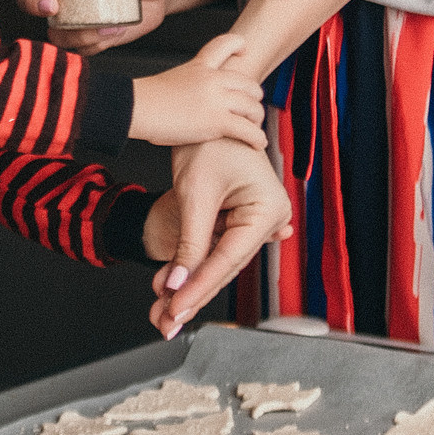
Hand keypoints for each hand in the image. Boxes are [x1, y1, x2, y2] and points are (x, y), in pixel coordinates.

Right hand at [129, 33, 266, 147]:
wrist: (136, 108)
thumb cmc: (145, 101)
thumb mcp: (171, 79)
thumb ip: (189, 83)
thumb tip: (190, 99)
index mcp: (200, 66)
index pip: (225, 44)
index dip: (239, 45)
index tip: (244, 49)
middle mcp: (213, 79)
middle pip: (249, 83)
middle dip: (254, 98)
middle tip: (250, 110)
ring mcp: (216, 99)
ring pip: (254, 107)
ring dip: (256, 120)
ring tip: (254, 129)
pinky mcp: (217, 121)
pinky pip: (248, 130)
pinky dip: (257, 139)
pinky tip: (258, 144)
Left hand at [141, 138, 292, 338]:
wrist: (207, 113)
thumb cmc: (209, 142)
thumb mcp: (195, 194)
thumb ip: (190, 243)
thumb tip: (177, 285)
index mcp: (268, 209)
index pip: (228, 259)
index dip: (199, 286)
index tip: (176, 307)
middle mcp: (269, 219)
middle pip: (225, 266)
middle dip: (192, 293)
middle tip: (168, 321)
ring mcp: (256, 221)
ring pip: (218, 262)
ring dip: (189, 284)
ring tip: (163, 311)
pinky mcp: (240, 221)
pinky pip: (215, 249)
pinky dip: (192, 265)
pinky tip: (171, 288)